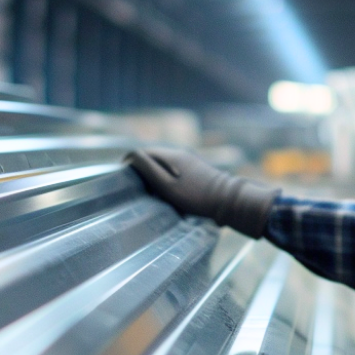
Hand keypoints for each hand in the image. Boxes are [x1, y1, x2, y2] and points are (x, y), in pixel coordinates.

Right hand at [127, 147, 279, 237]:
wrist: (229, 202)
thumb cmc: (196, 196)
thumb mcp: (167, 186)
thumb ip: (148, 170)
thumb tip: (130, 156)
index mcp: (171, 155)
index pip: (141, 152)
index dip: (130, 165)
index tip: (125, 181)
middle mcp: (180, 154)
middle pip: (153, 159)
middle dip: (142, 172)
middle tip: (137, 190)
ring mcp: (190, 162)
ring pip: (164, 167)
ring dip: (155, 178)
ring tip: (152, 194)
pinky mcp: (198, 172)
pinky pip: (175, 173)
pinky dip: (168, 182)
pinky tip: (170, 196)